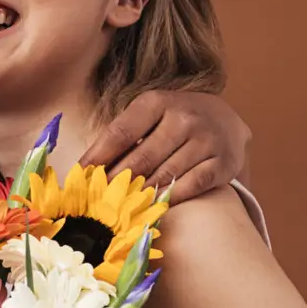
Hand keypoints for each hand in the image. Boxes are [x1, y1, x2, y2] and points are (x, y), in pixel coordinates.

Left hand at [82, 89, 251, 202]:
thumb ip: (123, 136)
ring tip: (120, 206)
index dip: (98, 157)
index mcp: (157, 101)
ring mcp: (206, 140)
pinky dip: (169, 198)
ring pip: (164, 175)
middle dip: (116, 181)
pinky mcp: (222, 163)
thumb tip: (88, 167)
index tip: (79, 176)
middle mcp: (183, 118)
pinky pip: (190, 186)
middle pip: (141, 158)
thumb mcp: (150, 115)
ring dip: (140, 193)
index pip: (120, 133)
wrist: (226, 120)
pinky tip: (153, 205)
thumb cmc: (174, 120)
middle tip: (97, 199)